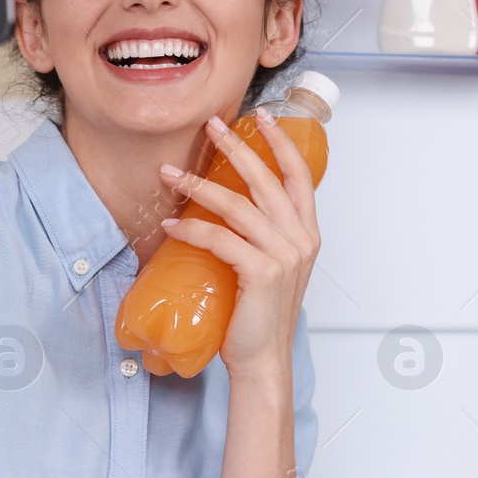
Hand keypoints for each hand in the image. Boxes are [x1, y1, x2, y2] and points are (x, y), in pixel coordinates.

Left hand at [158, 109, 319, 381]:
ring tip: (171, 174)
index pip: (300, 176)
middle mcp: (300, 240)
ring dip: (200, 185)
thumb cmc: (260, 317)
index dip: (282, 143)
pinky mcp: (261, 272)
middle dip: (237, 148)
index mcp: (306, 234)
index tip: (263, 117)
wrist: (263, 360)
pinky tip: (171, 224)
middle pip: (267, 180)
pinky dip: (192, 228)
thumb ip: (261, 237)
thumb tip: (223, 209)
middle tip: (212, 126)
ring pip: (238, 205)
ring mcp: (284, 255)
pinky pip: (220, 238)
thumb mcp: (270, 267)